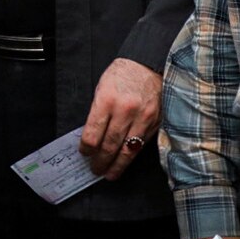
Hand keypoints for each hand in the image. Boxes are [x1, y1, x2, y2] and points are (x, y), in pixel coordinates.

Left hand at [78, 57, 161, 179]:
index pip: (93, 134)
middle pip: (110, 145)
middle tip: (95, 169)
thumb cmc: (122, 75)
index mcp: (107, 100)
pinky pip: (141, 144)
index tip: (84, 152)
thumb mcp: (102, 88)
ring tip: (109, 174)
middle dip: (100, 161)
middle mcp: (125, 110)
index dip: (87, 148)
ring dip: (117, 165)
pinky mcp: (155, 122)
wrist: (148, 64)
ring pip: (127, 150)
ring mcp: (142, 118)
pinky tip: (125, 162)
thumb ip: (98, 113)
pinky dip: (132, 155)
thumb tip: (91, 137)